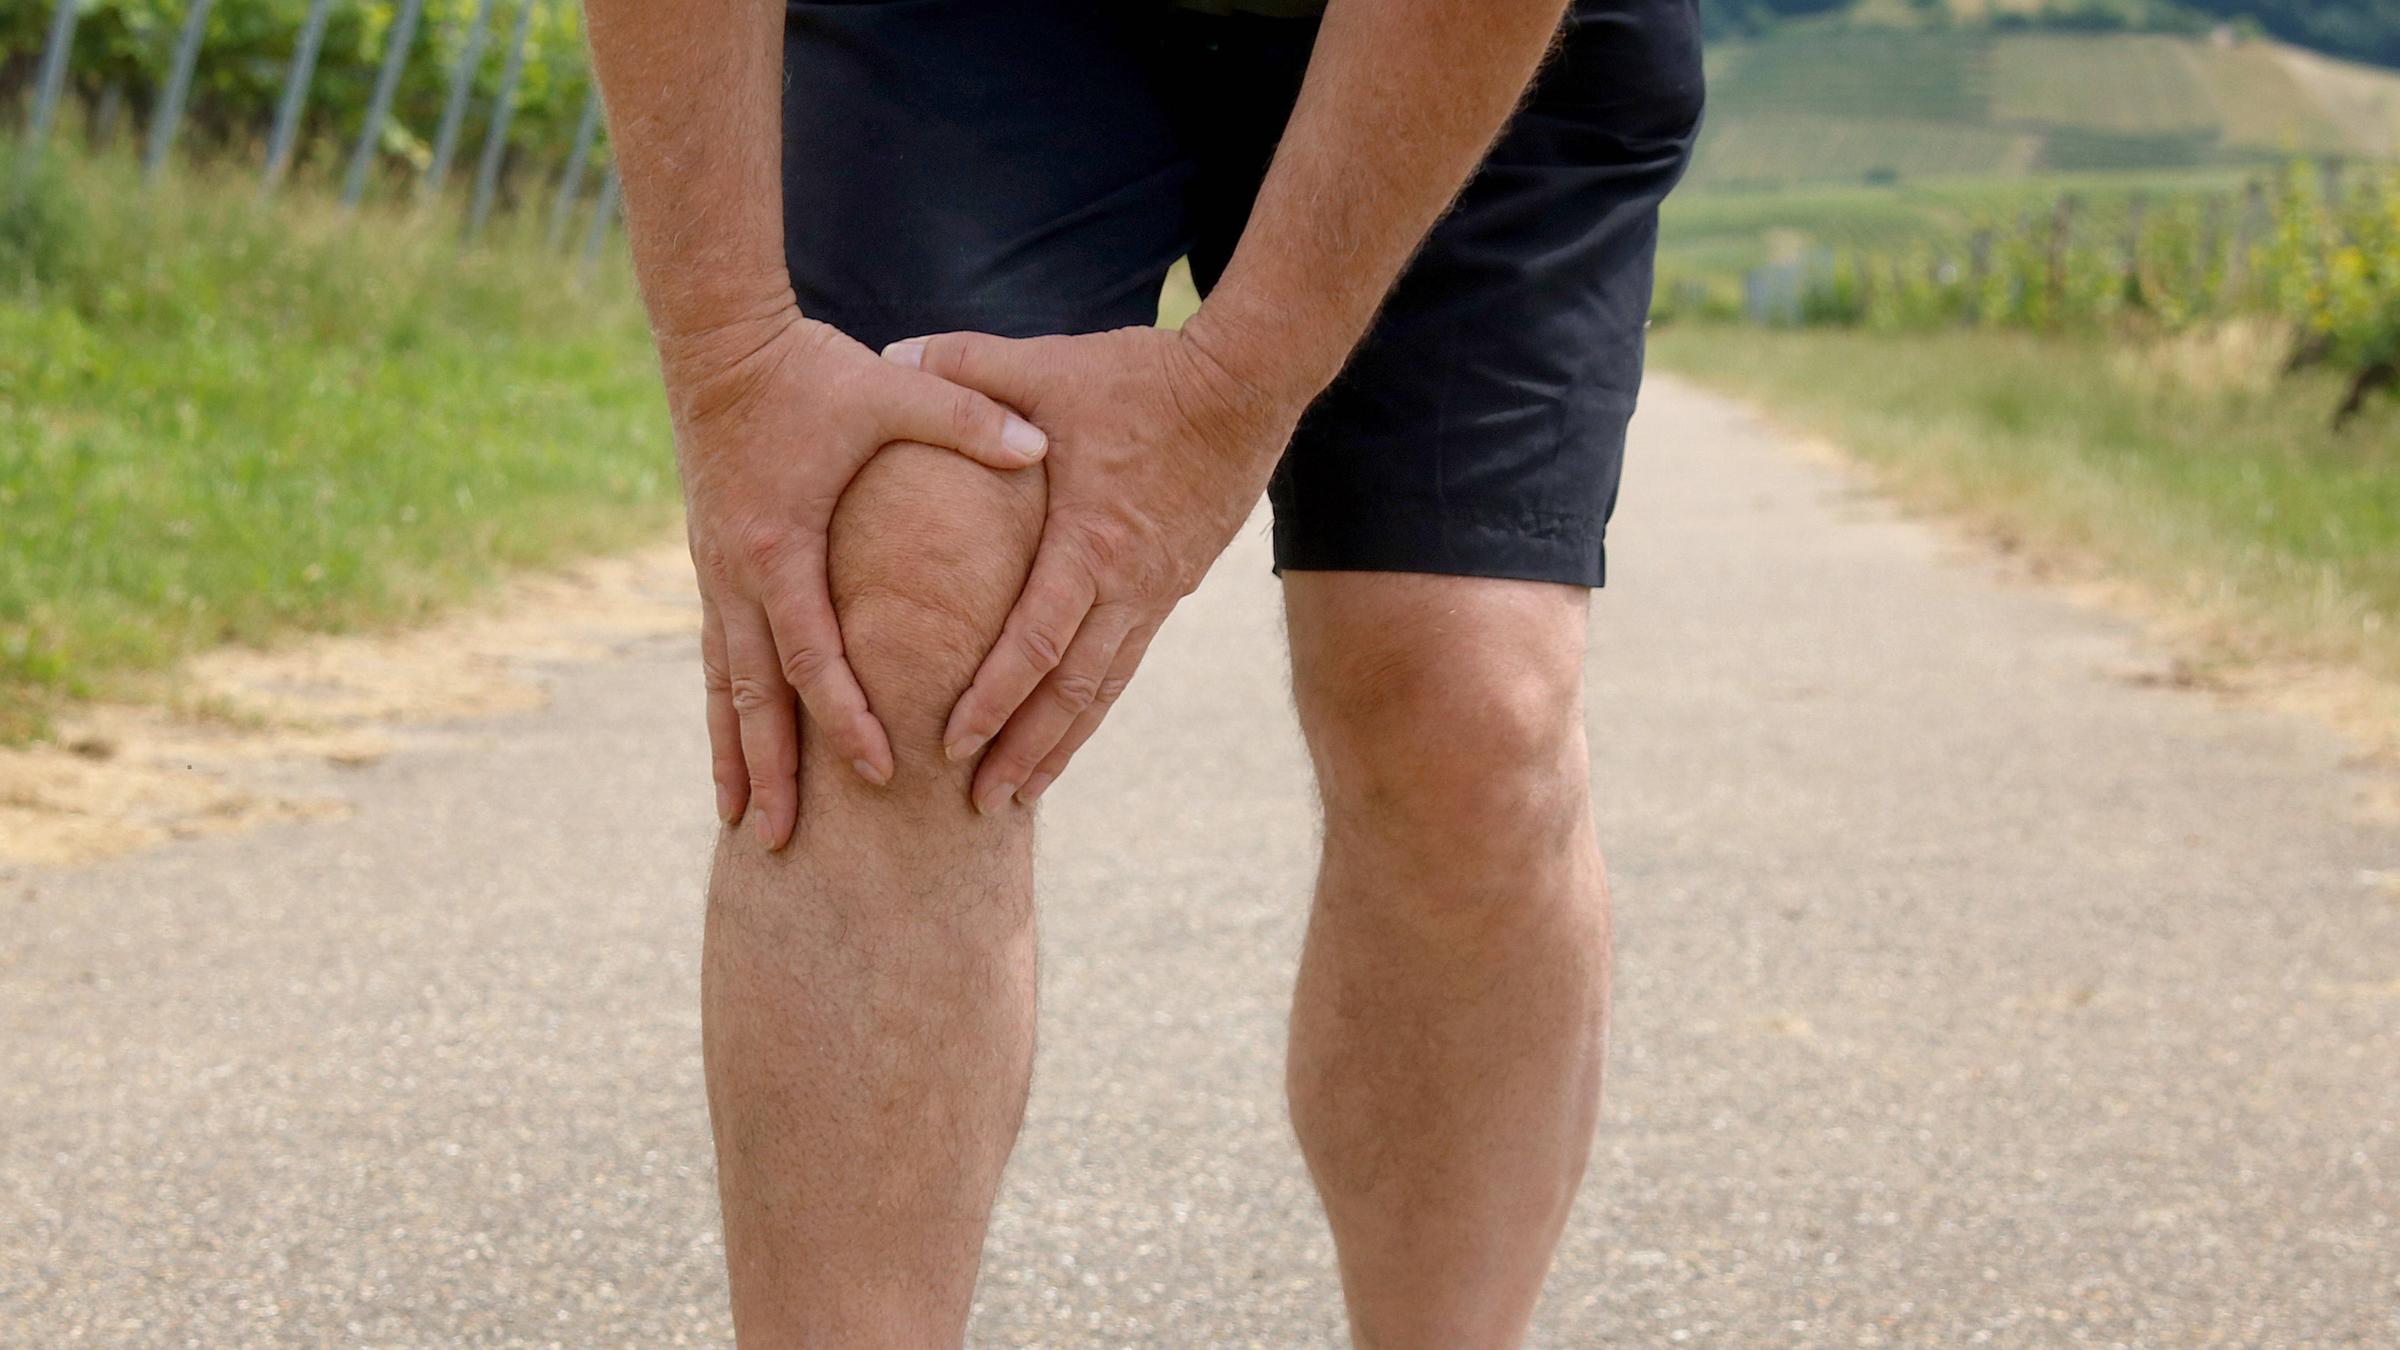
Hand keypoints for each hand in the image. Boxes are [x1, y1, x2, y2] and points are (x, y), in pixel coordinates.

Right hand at [666, 307, 1048, 848]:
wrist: (721, 341)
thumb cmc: (814, 370)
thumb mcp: (894, 389)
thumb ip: (969, 419)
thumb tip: (1043, 442)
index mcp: (783, 544)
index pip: (816, 653)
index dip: (847, 717)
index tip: (879, 770)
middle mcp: (738, 572)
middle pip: (753, 695)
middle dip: (770, 771)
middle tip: (778, 843)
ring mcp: (716, 573)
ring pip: (723, 686)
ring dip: (733, 757)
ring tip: (741, 824)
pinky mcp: (713, 566)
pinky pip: (719, 656)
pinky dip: (724, 712)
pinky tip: (731, 756)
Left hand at [882, 323, 1303, 812]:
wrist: (1247, 384)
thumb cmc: (1143, 374)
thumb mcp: (1049, 365)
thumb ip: (966, 366)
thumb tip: (890, 353)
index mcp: (1090, 541)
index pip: (1037, 641)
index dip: (994, 696)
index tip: (953, 742)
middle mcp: (1128, 583)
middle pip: (1073, 692)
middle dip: (1024, 751)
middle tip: (981, 804)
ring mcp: (1156, 590)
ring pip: (1106, 690)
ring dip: (1062, 746)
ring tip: (1021, 794)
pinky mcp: (1174, 585)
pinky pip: (1128, 662)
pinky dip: (1094, 706)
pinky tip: (1070, 730)